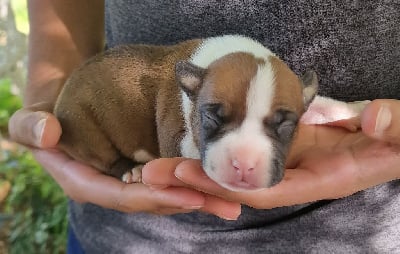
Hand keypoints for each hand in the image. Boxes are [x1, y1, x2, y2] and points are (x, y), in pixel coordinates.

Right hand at [8, 106, 240, 218]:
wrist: (65, 106)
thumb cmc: (48, 114)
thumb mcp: (31, 119)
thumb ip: (32, 127)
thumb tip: (48, 131)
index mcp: (87, 183)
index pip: (123, 196)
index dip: (156, 197)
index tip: (191, 196)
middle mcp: (112, 188)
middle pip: (154, 200)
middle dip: (190, 202)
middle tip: (228, 202)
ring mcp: (130, 183)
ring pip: (168, 194)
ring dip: (200, 197)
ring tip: (234, 197)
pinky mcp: (144, 174)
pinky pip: (171, 182)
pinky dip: (195, 183)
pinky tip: (221, 185)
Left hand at [162, 99, 399, 208]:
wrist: (396, 141)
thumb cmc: (399, 142)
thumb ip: (393, 127)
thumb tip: (373, 120)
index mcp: (322, 177)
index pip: (265, 189)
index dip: (227, 185)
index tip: (188, 174)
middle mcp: (297, 174)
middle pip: (239, 183)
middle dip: (197, 181)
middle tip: (152, 172)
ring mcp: (286, 159)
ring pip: (236, 169)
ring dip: (198, 166)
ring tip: (157, 163)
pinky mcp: (284, 143)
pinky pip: (245, 151)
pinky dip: (218, 152)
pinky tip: (191, 146)